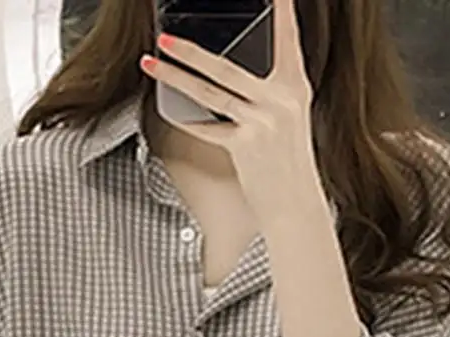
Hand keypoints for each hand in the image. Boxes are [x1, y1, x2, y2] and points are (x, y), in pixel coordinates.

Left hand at [139, 0, 323, 226]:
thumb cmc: (290, 164)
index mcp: (296, 86)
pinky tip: (172, 111)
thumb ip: (271, 91)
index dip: (280, 9)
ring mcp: (263, 122)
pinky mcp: (246, 145)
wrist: (296, 205)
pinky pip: (208, 128)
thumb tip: (235, 72)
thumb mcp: (291, 118)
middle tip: (166, 35)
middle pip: (227, 65)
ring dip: (176, 76)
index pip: (286, 36)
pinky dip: (189, 121)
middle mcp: (282, 99)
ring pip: (210, 91)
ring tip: (153, 61)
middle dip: (191, 49)